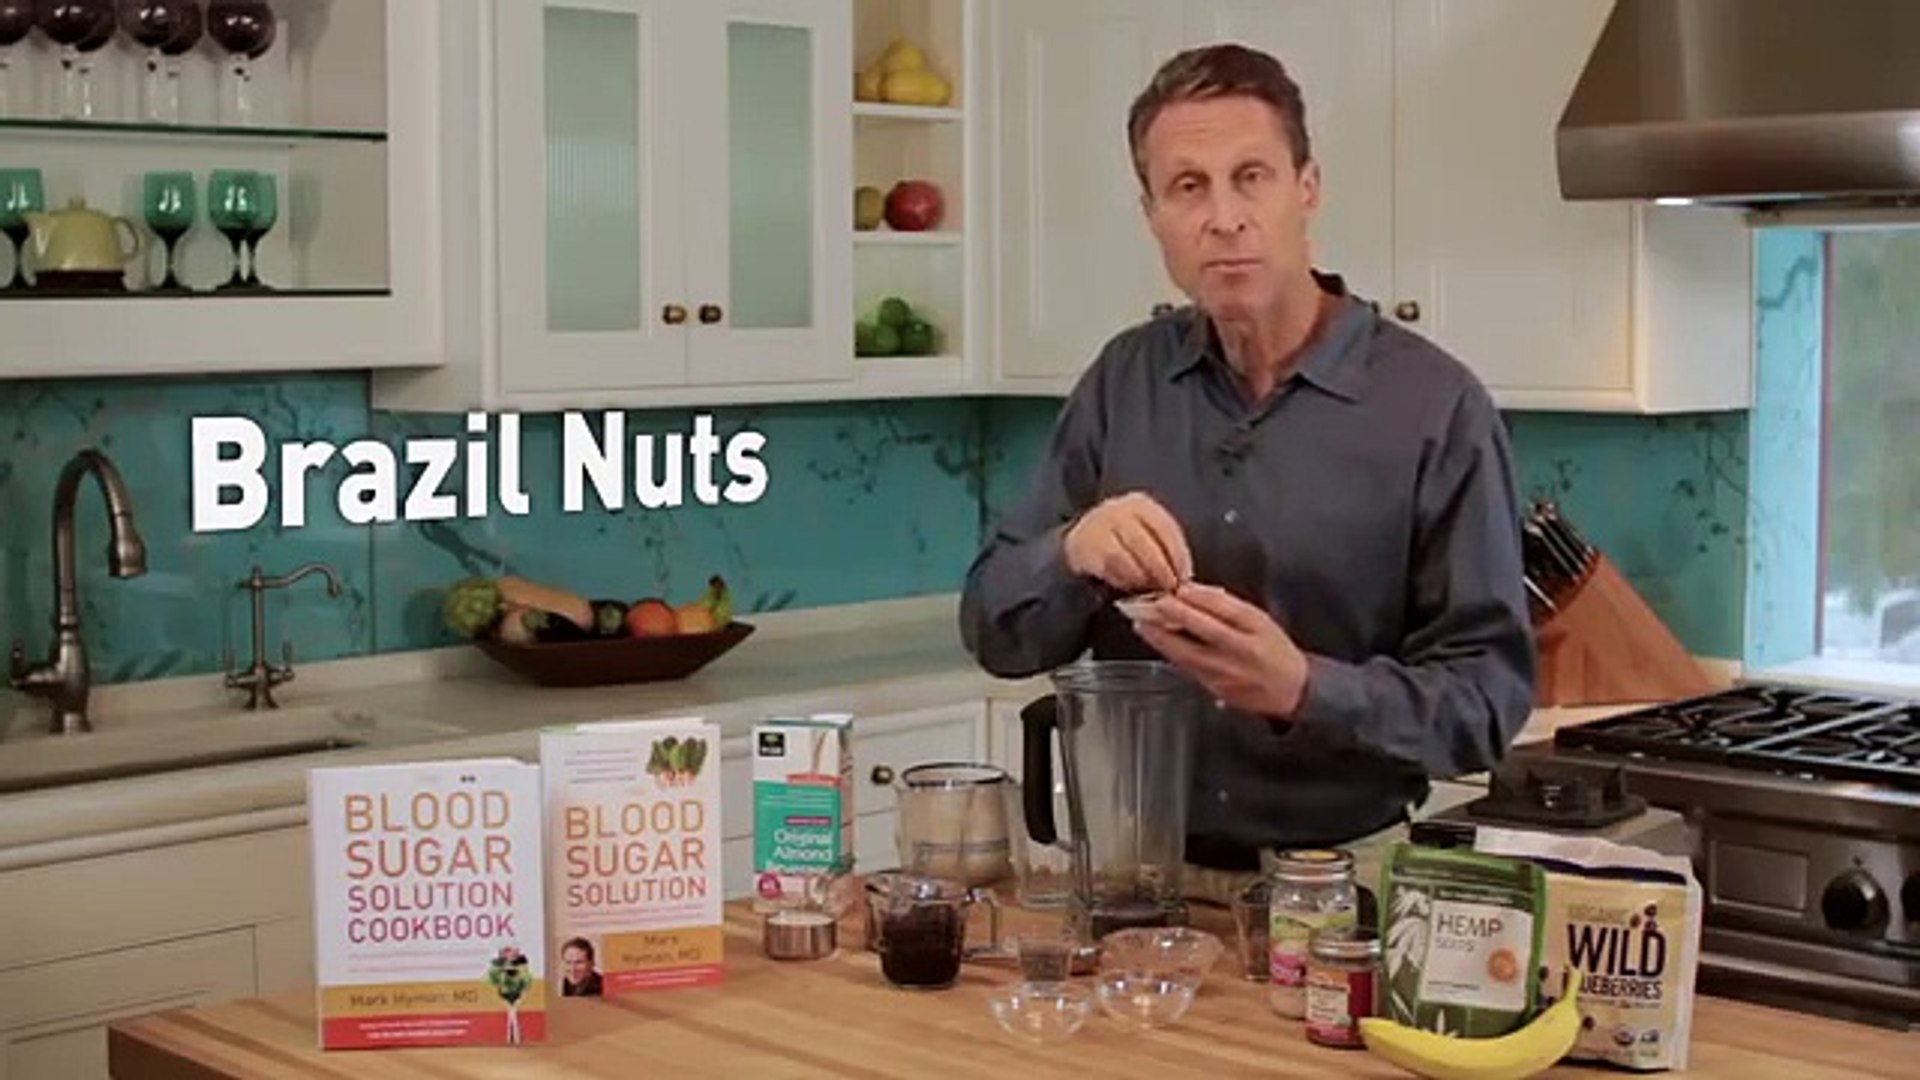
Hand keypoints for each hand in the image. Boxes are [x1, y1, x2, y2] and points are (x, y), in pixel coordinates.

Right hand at [1062, 492, 1193, 593]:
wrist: (1082, 537)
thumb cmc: (1123, 538)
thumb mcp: (1145, 530)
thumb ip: (1164, 546)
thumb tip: (1184, 576)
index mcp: (1140, 504)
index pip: (1165, 528)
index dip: (1178, 555)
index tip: (1185, 576)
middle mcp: (1118, 512)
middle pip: (1145, 545)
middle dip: (1161, 570)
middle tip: (1170, 588)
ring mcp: (1098, 529)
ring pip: (1125, 559)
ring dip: (1141, 579)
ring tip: (1152, 591)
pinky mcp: (1085, 549)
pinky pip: (1108, 569)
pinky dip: (1122, 581)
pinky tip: (1131, 589)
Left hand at [1130, 583, 1309, 717]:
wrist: (1290, 690)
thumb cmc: (1274, 650)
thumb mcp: (1260, 620)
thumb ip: (1228, 607)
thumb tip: (1194, 593)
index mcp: (1257, 630)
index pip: (1228, 610)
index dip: (1201, 599)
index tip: (1180, 589)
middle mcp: (1243, 652)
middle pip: (1206, 631)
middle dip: (1176, 616)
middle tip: (1153, 604)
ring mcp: (1227, 673)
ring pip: (1190, 653)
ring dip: (1163, 637)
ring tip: (1143, 623)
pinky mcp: (1215, 687)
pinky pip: (1188, 667)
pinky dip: (1170, 653)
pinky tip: (1157, 642)